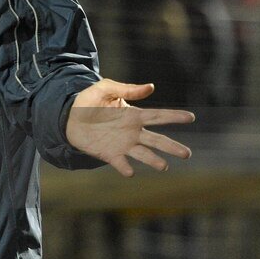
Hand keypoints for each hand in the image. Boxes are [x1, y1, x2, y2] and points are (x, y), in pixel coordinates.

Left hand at [65, 79, 194, 176]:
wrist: (68, 117)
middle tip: (187, 154)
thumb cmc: (88, 101)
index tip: (191, 117)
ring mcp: (122, 144)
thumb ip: (127, 89)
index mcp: (134, 115)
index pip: (159, 116)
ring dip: (153, 161)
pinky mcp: (109, 154)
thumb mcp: (105, 89)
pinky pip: (120, 163)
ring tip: (163, 166)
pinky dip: (126, 168)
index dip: (175, 116)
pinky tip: (130, 172)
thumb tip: (151, 87)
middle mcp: (133, 132)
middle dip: (172, 147)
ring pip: (143, 154)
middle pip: (157, 140)